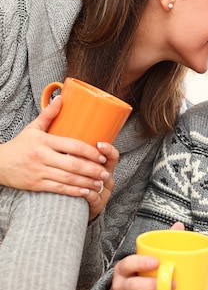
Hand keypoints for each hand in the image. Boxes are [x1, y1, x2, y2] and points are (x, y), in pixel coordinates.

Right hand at [0, 96, 118, 218]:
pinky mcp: (37, 185)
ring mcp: (40, 172)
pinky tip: (85, 191)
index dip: (90, 152)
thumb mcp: (33, 128)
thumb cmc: (20, 145)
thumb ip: (49, 115)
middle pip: (73, 164)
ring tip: (100, 183)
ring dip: (87, 182)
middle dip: (92, 170)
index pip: (73, 145)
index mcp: (44, 141)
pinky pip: (59, 189)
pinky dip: (73, 191)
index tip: (102, 156)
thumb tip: (61, 98)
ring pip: (68, 178)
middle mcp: (43, 156)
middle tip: (105, 173)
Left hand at [82, 141, 118, 219]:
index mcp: (105, 166)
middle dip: (93, 163)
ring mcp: (104, 192)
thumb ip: (76, 149)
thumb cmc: (78, 180)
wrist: (77, 205)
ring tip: (77, 173)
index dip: (108, 150)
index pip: (112, 156)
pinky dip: (88, 194)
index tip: (99, 144)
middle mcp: (107, 178)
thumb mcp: (81, 163)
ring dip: (89, 177)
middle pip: (105, 169)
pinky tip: (81, 190)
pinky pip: (94, 198)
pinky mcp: (97, 204)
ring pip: (99, 183)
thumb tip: (63, 129)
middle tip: (79, 157)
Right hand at [107, 222, 184, 289]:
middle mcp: (119, 287)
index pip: (127, 264)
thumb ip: (160, 244)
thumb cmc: (137, 277)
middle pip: (133, 286)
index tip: (156, 262)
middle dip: (153, 286)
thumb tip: (179, 226)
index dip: (140, 263)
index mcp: (123, 270)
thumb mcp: (143, 261)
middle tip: (174, 284)